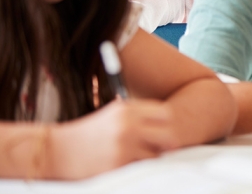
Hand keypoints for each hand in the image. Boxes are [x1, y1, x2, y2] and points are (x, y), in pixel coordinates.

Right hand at [49, 99, 177, 178]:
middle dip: (167, 143)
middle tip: (161, 149)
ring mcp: (123, 145)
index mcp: (127, 109)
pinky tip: (129, 166)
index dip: (166, 124)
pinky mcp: (117, 164)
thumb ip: (137, 116)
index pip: (165, 113)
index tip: (161, 131)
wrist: (55, 150)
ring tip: (141, 158)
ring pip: (158, 155)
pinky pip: (141, 168)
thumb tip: (167, 125)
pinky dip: (139, 169)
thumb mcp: (112, 115)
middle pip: (168, 134)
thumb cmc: (87, 133)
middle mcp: (128, 125)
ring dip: (153, 159)